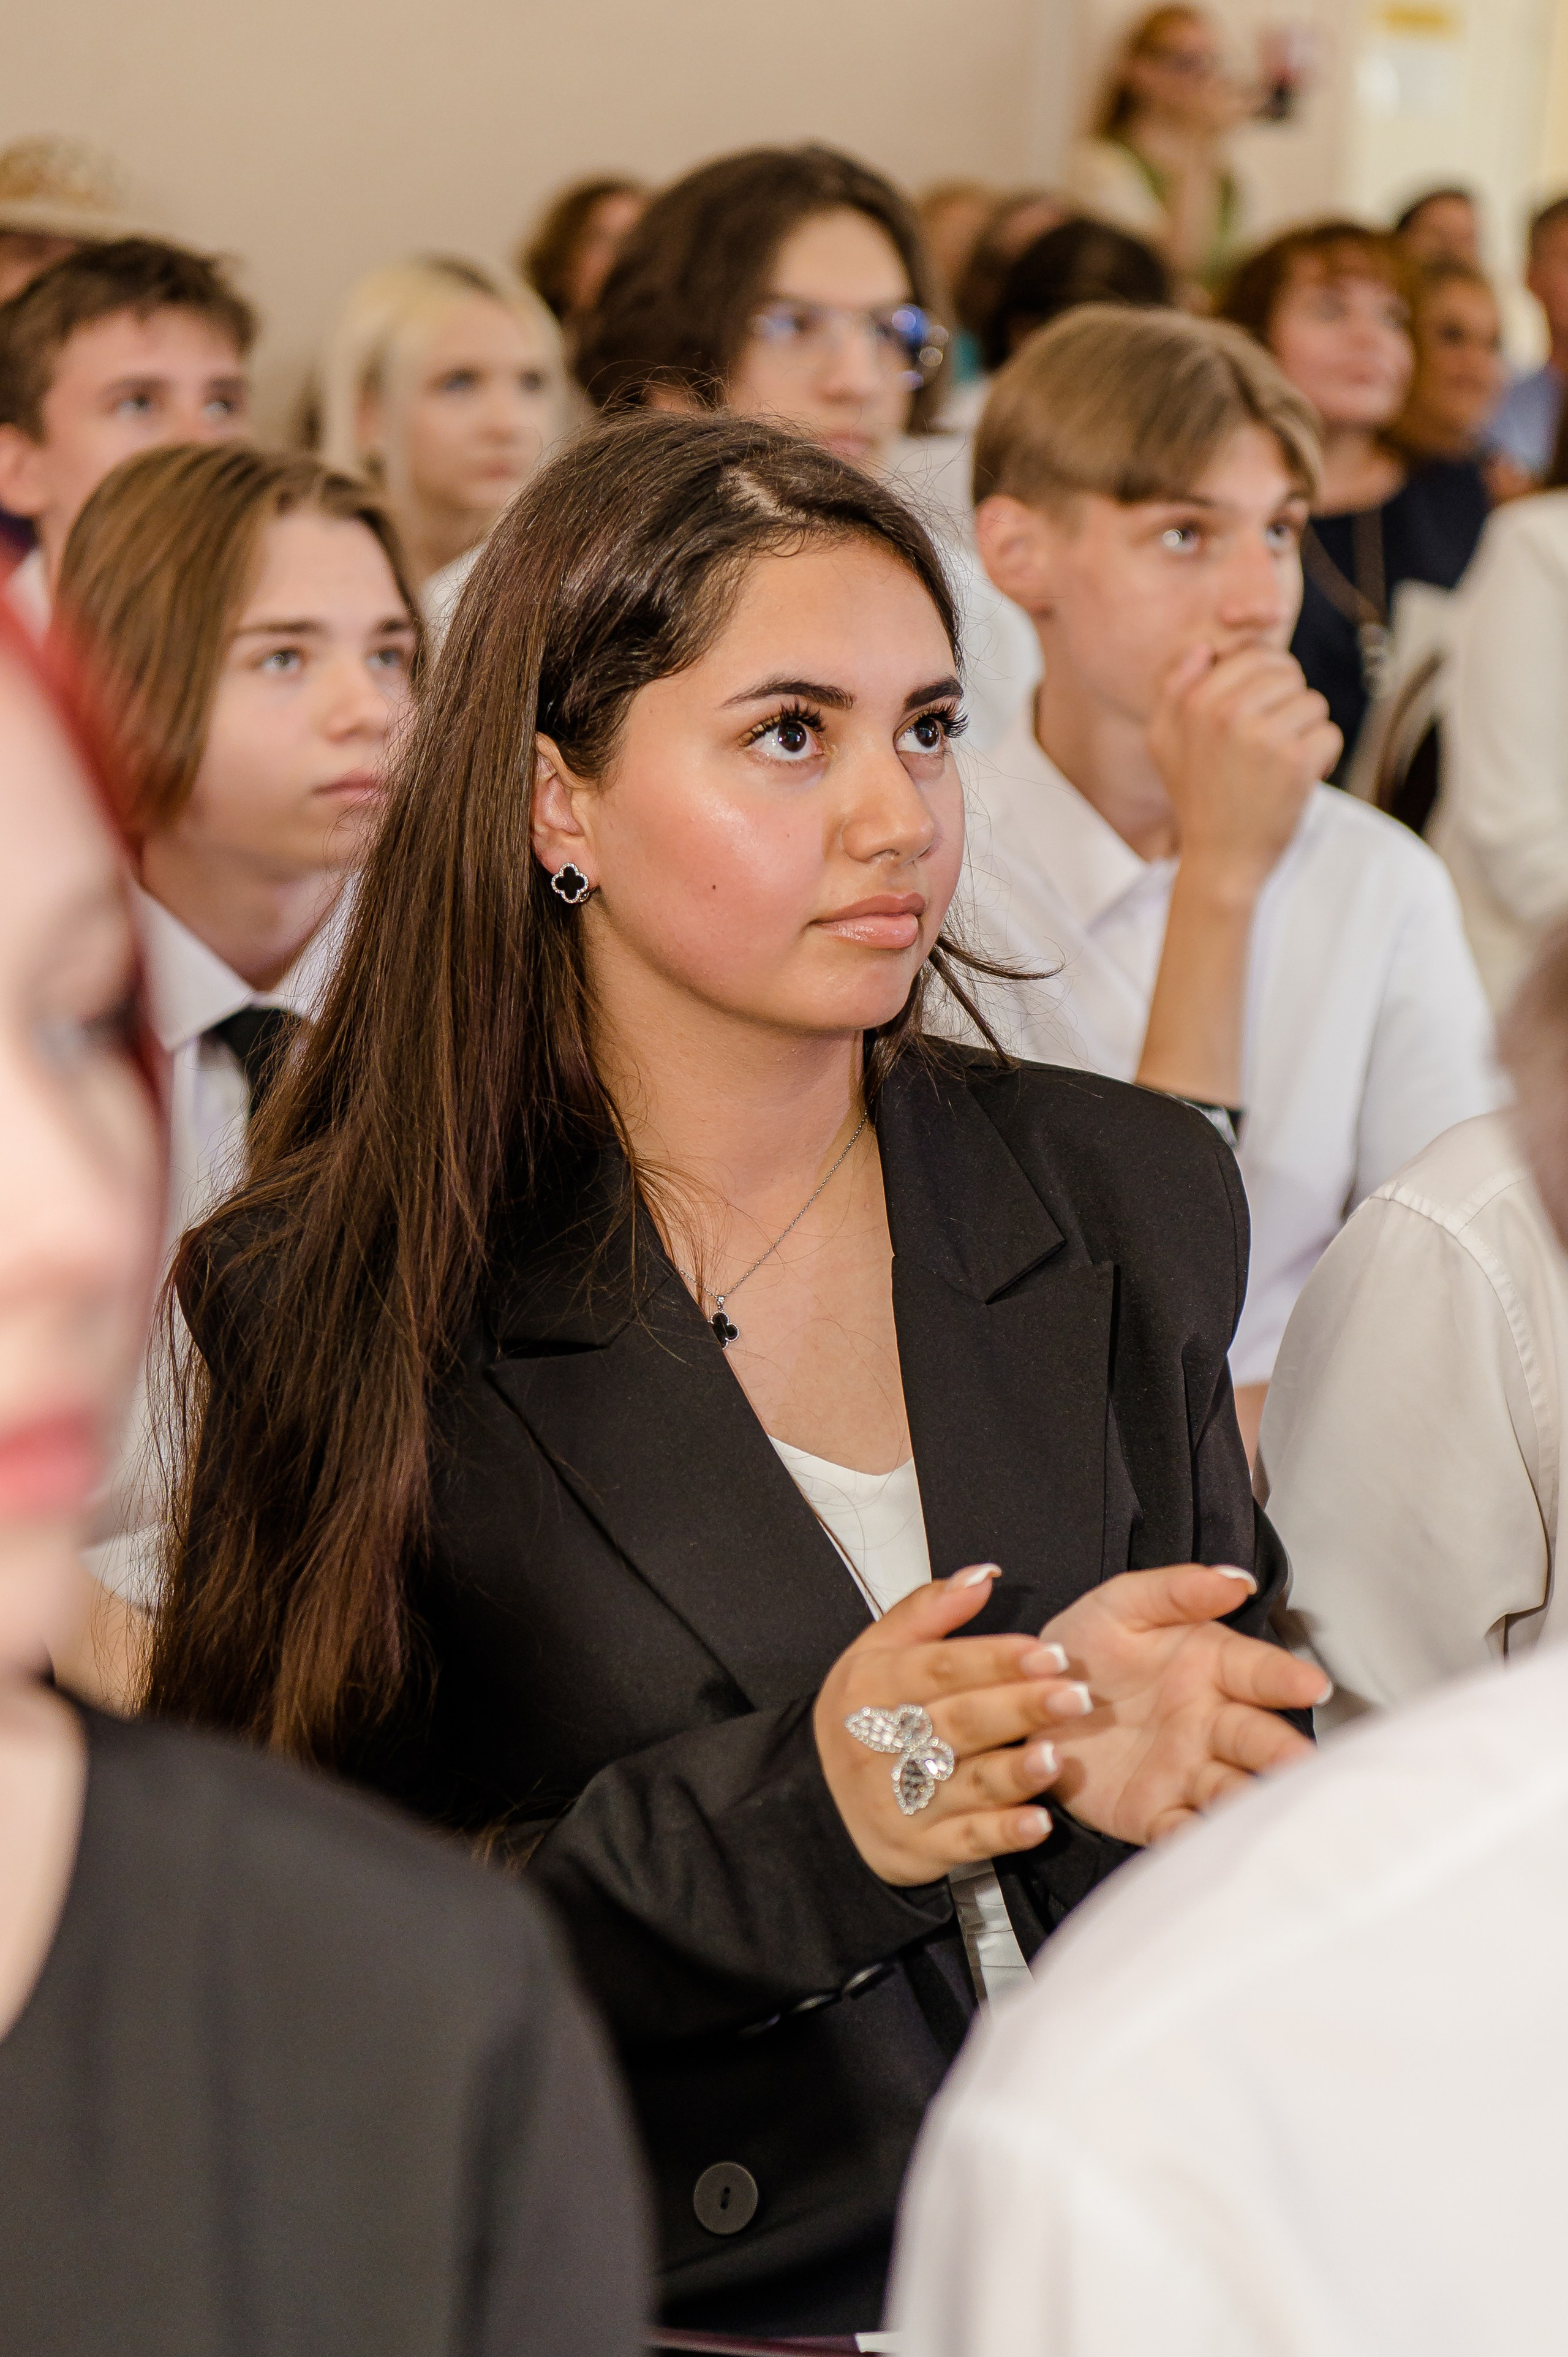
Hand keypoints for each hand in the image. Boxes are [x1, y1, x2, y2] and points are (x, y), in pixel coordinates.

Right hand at [814, 1567, 1088, 1886]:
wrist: (814, 1799)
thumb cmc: (863, 1715)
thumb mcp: (877, 1651)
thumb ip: (929, 1610)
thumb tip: (980, 1576)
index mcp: (872, 1685)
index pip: (938, 1667)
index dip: (995, 1658)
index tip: (1047, 1652)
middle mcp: (882, 1743)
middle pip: (959, 1722)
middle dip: (1020, 1708)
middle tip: (1074, 1695)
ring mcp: (900, 1800)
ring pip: (965, 1784)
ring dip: (1014, 1772)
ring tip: (1057, 1757)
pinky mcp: (919, 1847)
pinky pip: (966, 1842)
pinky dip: (1002, 1834)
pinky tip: (1037, 1823)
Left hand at [1025, 1563, 1328, 1843]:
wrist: (1030, 1703)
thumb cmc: (1086, 1648)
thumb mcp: (1119, 1605)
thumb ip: (1175, 1590)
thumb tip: (1234, 1581)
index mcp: (1209, 1667)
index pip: (1256, 1670)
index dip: (1284, 1677)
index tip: (1311, 1684)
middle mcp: (1208, 1723)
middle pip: (1255, 1738)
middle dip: (1281, 1751)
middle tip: (1301, 1762)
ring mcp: (1186, 1771)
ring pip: (1231, 1789)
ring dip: (1251, 1802)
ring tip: (1268, 1811)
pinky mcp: (1155, 1813)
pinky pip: (1182, 1831)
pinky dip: (1199, 1841)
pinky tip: (1214, 1847)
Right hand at [1147, 642, 1341, 900]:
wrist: (1220, 861)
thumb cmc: (1195, 799)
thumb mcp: (1162, 742)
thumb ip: (1174, 689)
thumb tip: (1205, 648)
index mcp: (1196, 702)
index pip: (1256, 655)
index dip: (1267, 682)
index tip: (1257, 715)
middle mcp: (1227, 714)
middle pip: (1288, 674)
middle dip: (1287, 704)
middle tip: (1269, 743)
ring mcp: (1263, 737)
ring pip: (1313, 703)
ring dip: (1305, 733)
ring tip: (1280, 764)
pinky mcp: (1297, 763)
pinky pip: (1329, 735)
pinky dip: (1322, 759)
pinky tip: (1298, 780)